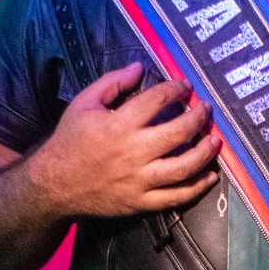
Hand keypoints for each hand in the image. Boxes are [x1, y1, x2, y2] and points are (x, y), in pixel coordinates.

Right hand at [27, 62, 220, 217]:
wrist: (53, 185)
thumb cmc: (69, 141)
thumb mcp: (84, 104)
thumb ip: (112, 83)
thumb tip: (139, 68)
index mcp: (119, 125)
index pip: (157, 100)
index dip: (176, 89)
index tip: (185, 85)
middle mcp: (133, 152)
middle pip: (179, 132)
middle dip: (199, 117)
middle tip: (206, 109)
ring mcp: (139, 180)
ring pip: (184, 167)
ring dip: (205, 152)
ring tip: (215, 140)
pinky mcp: (141, 202)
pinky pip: (176, 197)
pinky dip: (197, 187)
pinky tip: (210, 176)